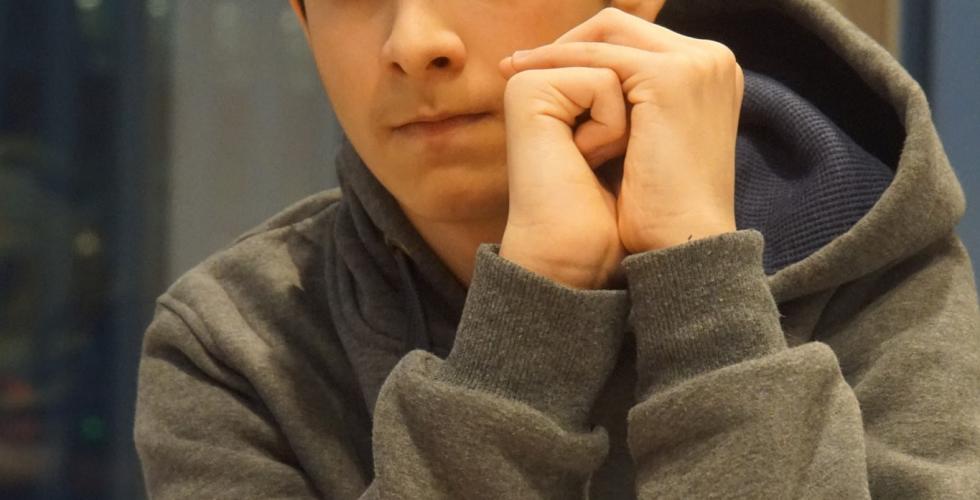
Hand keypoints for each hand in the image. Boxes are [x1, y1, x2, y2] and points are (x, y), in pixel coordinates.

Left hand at [503, 8, 742, 253]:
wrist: (680, 245)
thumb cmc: (661, 209)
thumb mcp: (651, 142)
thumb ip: (636, 107)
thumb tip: (590, 88)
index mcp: (709, 74)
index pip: (636, 41)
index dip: (584, 50)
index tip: (538, 66)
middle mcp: (712, 59)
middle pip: (622, 27)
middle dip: (567, 43)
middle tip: (519, 63)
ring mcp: (697, 64)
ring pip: (608, 35)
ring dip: (561, 55)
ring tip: (516, 69)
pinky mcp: (672, 78)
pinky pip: (599, 57)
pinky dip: (561, 65)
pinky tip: (525, 77)